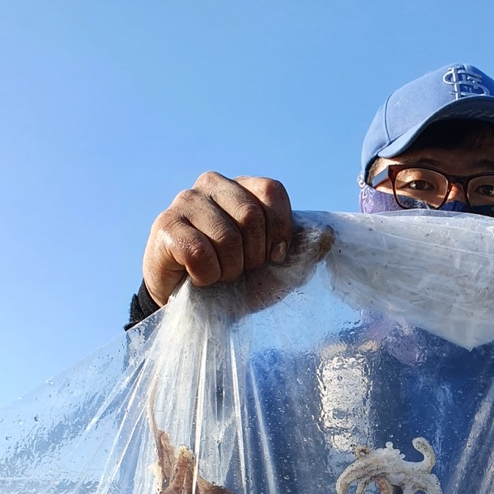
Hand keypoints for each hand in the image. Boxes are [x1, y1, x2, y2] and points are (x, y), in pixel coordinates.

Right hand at [143, 172, 293, 306]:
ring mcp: (185, 201)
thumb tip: (328, 234)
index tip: (274, 257)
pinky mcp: (165, 226)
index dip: (279, 230)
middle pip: (251, 216)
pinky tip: (198, 278)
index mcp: (242, 188)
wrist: (192, 309)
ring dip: (229, 270)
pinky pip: (200, 252)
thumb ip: (303, 251)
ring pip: (226, 236)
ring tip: (219, 275)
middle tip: (239, 270)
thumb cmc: (235, 284)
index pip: (272, 191)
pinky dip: (207, 276)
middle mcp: (212, 184)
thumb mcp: (277, 270)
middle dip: (253, 257)